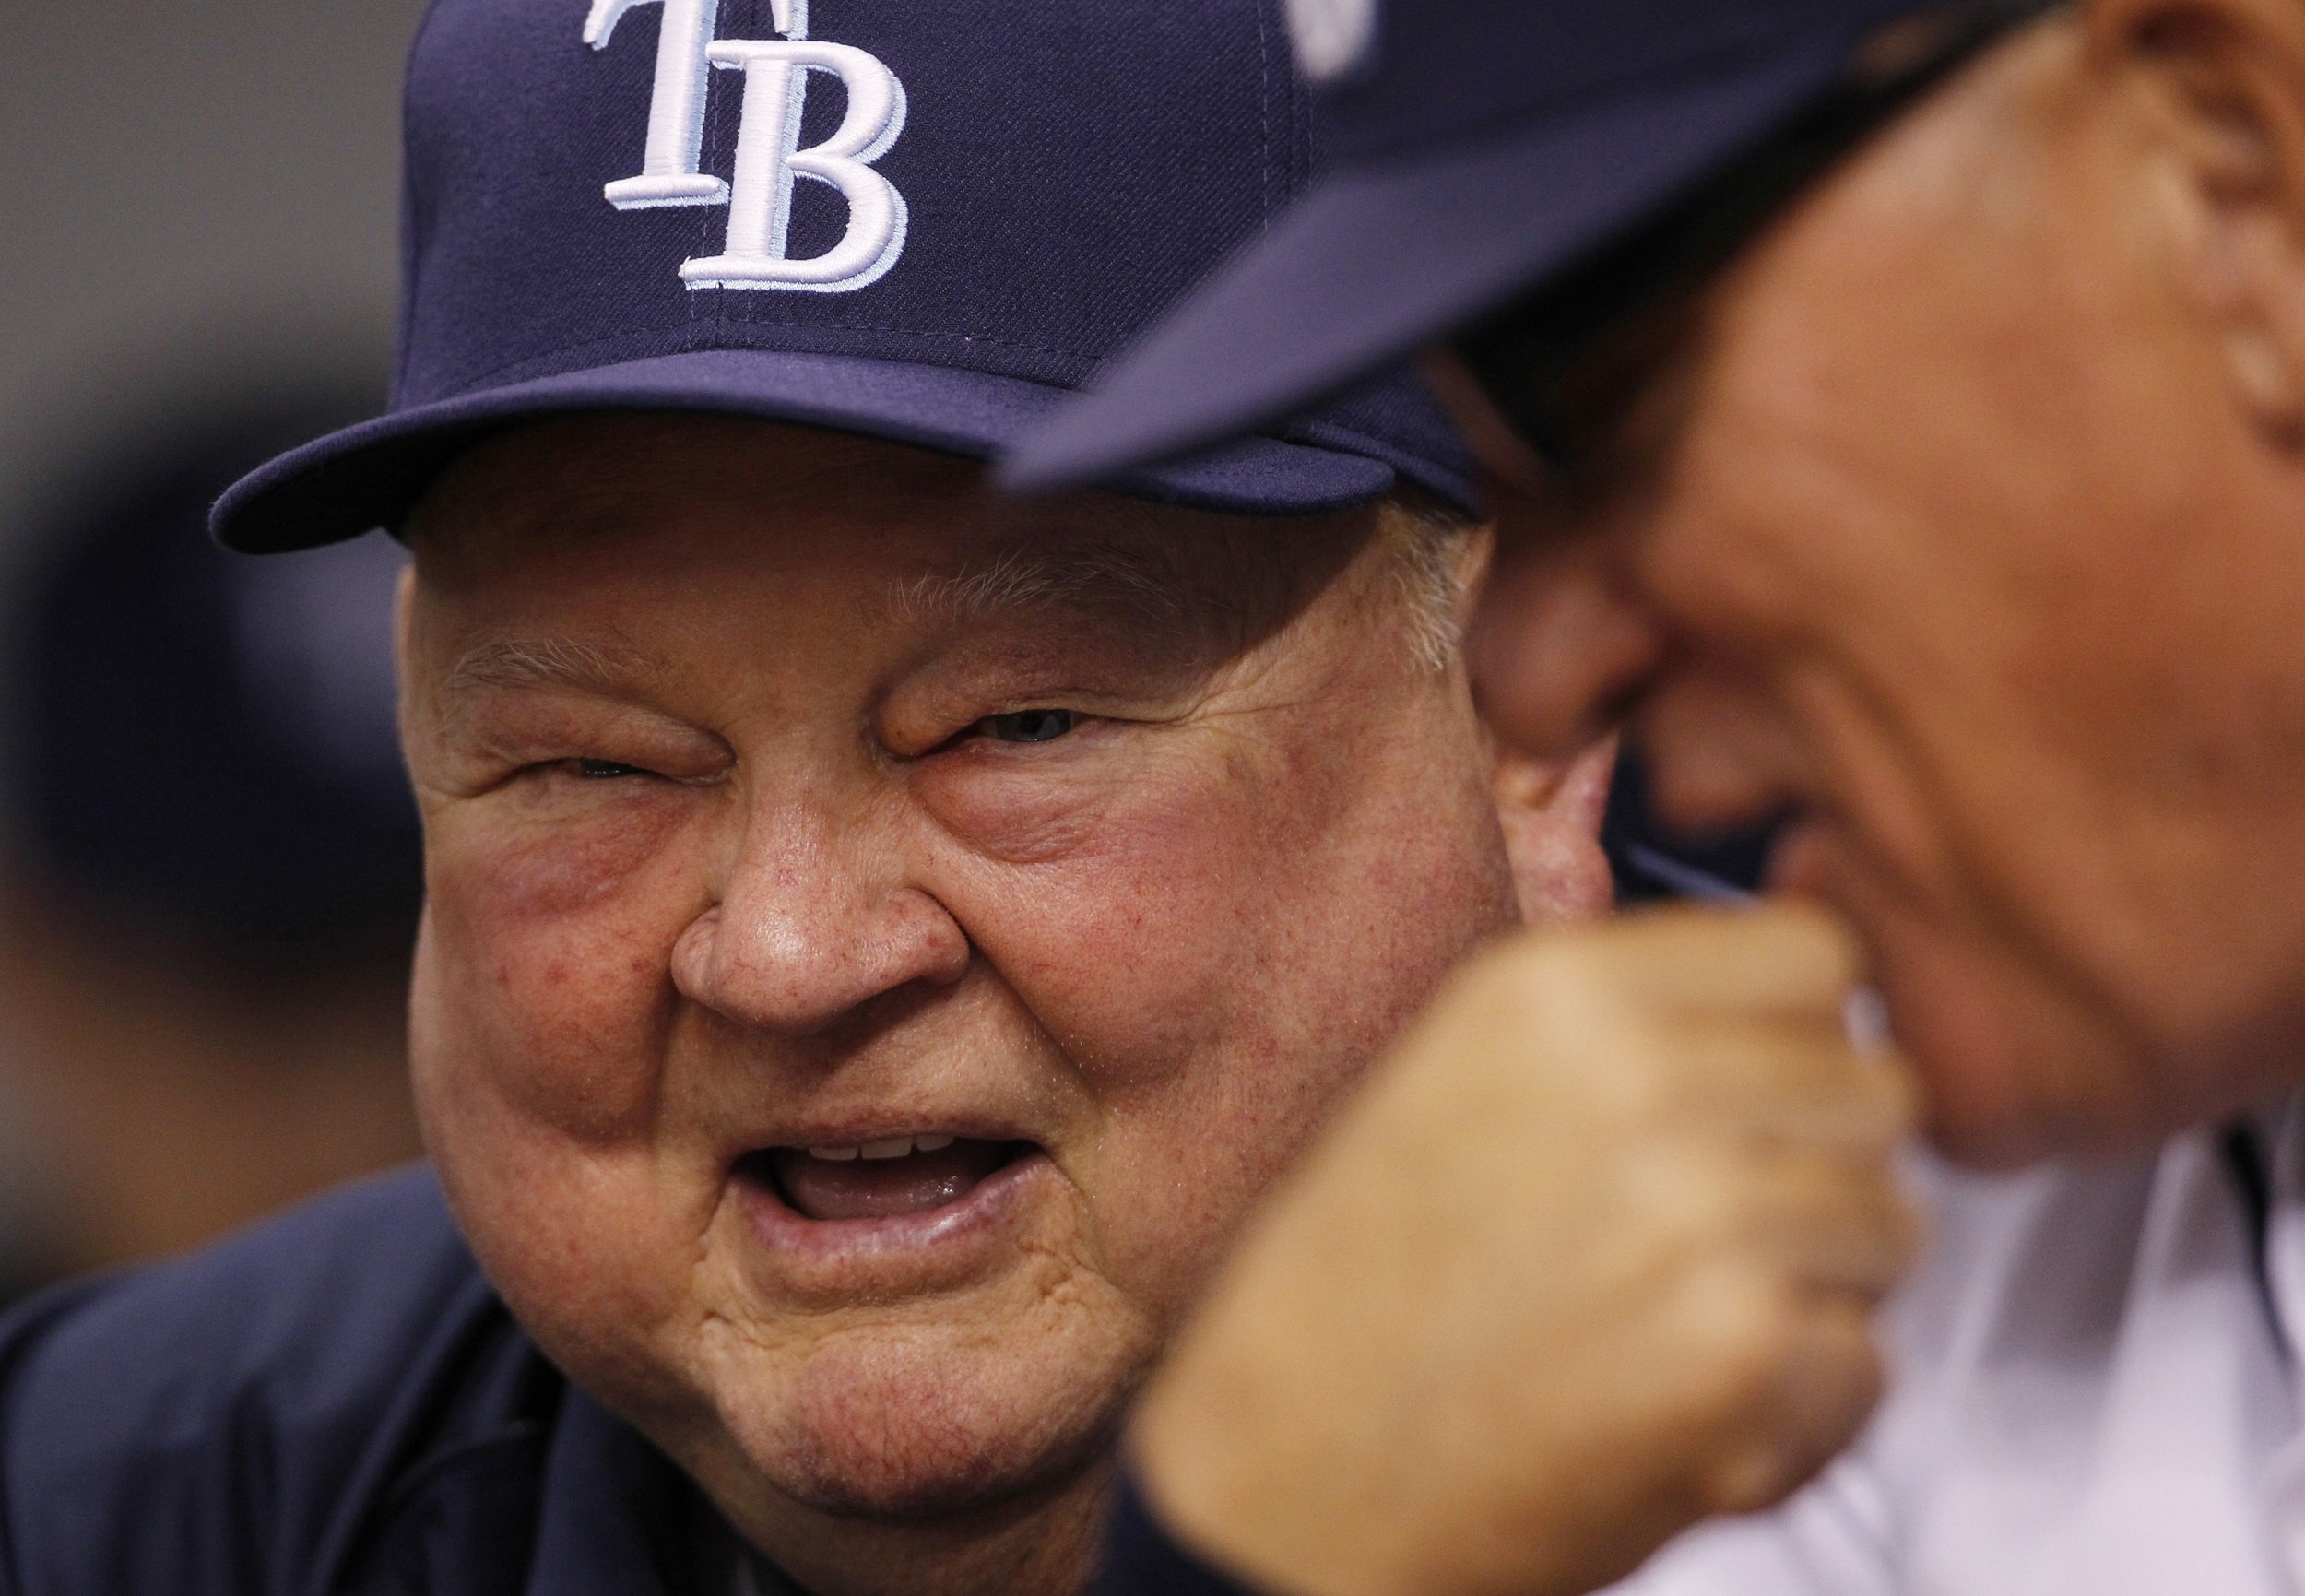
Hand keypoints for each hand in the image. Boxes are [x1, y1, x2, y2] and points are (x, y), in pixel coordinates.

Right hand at [1131, 904, 1921, 1595]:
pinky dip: (1798, 1411)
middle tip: (1712, 1241)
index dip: (1796, 1039)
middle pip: (1874, 1087)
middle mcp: (1642, 1074)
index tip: (1753, 1099)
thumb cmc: (1356, 1305)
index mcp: (1556, 988)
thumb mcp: (1449, 1082)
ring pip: (1891, 1224)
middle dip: (1818, 1165)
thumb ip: (1615, 1026)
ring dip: (1816, 1291)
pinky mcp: (1745, 1351)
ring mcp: (1705, 1207)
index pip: (1817, 958)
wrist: (1289, 1489)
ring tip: (1679, 1331)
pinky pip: (1869, 1361)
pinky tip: (1683, 1416)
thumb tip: (1791, 1015)